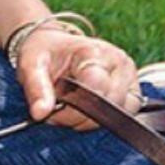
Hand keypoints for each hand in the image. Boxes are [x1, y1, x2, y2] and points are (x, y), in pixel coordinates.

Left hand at [16, 29, 140, 129]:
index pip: (95, 94)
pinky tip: (88, 106)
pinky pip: (126, 114)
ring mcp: (130, 75)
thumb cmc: (44, 53)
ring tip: (74, 104)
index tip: (55, 106)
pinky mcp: (133, 89)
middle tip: (61, 106)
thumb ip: (36, 88)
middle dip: (81, 115)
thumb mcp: (31, 65)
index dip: (73, 108)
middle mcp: (119, 62)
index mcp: (96, 52)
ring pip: (120, 115)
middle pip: (109, 107)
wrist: (54, 46)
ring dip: (94, 118)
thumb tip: (40, 113)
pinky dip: (105, 117)